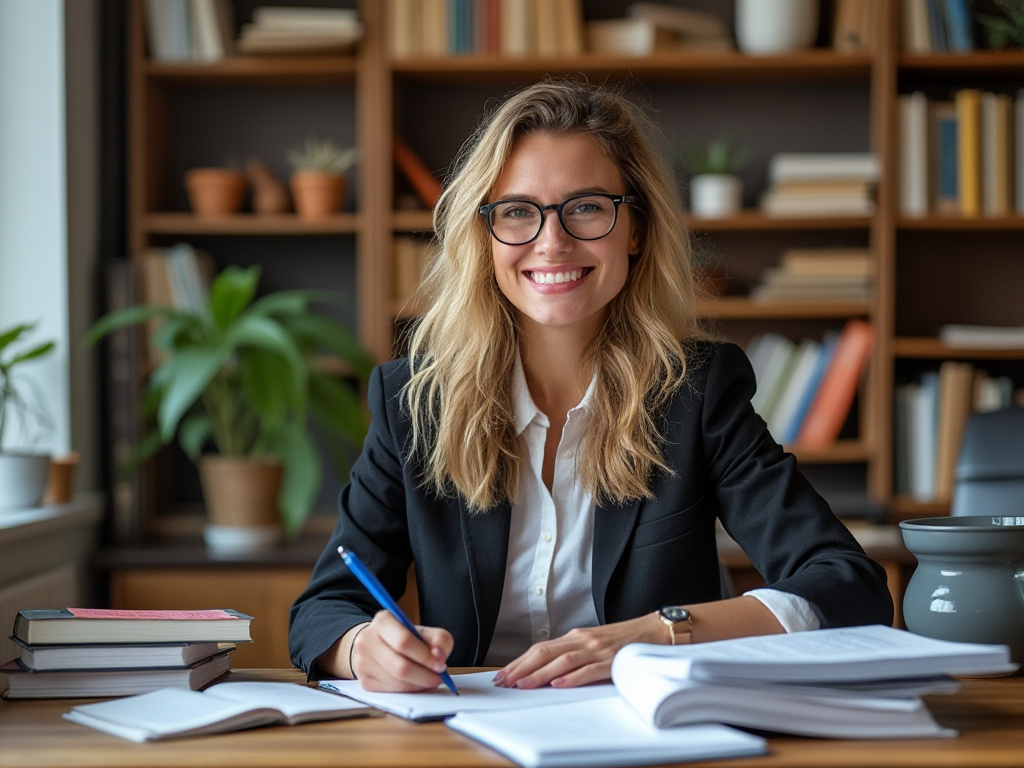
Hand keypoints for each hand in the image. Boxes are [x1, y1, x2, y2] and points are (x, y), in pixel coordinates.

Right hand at [351, 610, 454, 692]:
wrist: (378, 644)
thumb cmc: (404, 637)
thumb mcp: (424, 631)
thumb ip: (439, 639)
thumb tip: (439, 656)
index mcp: (383, 621)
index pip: (404, 641)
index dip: (425, 656)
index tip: (440, 664)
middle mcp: (367, 640)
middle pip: (400, 666)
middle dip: (425, 675)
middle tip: (438, 677)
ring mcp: (362, 662)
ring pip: (396, 682)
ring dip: (418, 685)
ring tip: (428, 679)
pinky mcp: (364, 680)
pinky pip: (391, 691)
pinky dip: (408, 690)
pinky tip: (414, 682)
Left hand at [493, 612, 662, 689]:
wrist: (655, 631)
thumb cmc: (622, 641)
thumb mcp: (593, 644)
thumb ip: (572, 654)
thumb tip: (546, 670)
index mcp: (576, 637)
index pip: (541, 648)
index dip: (520, 661)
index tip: (503, 673)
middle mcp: (583, 640)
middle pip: (545, 653)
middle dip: (522, 668)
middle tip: (504, 681)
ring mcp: (597, 650)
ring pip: (563, 661)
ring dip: (540, 674)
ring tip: (524, 685)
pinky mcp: (612, 660)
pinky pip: (590, 670)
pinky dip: (572, 678)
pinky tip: (559, 684)